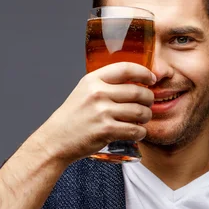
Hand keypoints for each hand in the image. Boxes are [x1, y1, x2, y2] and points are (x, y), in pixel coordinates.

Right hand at [26, 62, 155, 164]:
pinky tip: (137, 132)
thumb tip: (136, 82)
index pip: (126, 69)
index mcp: (93, 80)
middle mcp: (98, 93)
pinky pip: (135, 129)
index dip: (144, 72)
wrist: (56, 140)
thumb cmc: (73, 117)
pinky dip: (141, 132)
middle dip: (149, 99)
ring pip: (140, 111)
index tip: (152, 79)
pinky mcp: (106, 130)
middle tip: (148, 104)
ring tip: (143, 119)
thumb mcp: (84, 91)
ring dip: (147, 116)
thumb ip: (105, 84)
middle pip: (138, 91)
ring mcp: (102, 112)